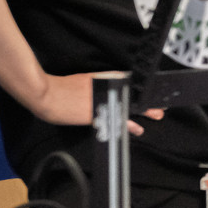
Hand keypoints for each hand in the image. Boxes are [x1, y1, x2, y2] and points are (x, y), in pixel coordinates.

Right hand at [29, 71, 164, 135]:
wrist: (48, 95)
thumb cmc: (64, 87)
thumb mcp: (86, 79)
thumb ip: (101, 81)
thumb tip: (116, 83)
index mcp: (103, 79)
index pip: (128, 83)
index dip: (141, 91)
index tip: (152, 95)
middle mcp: (105, 89)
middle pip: (131, 96)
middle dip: (146, 103)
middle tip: (159, 108)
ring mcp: (101, 101)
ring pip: (126, 108)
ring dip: (142, 113)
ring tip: (154, 116)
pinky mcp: (95, 114)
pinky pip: (115, 120)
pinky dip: (126, 124)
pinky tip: (135, 128)